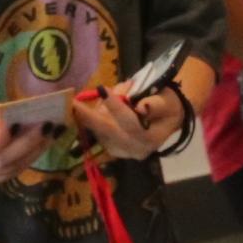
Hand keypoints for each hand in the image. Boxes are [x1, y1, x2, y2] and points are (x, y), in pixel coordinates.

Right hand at [0, 97, 42, 188]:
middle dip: (26, 144)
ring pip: (7, 171)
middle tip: (48, 127)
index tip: (23, 121)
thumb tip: (18, 115)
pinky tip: (39, 146)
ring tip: (50, 135)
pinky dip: (26, 161)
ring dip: (32, 153)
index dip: (1, 137)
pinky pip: (8, 175)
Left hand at [69, 85, 189, 163]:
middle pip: (109, 132)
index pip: (130, 123)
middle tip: (73, 104)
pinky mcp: (114, 150)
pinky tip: (92, 110)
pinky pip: (99, 135)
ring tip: (90, 99)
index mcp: (150, 138)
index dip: (115, 106)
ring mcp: (124, 152)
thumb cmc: (168, 106)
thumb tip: (141, 107)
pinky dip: (93, 121)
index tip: (102, 89)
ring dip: (92, 116)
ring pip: (101, 133)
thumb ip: (155, 104)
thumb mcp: (167, 101)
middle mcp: (136, 149)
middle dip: (90, 117)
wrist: (168, 121)